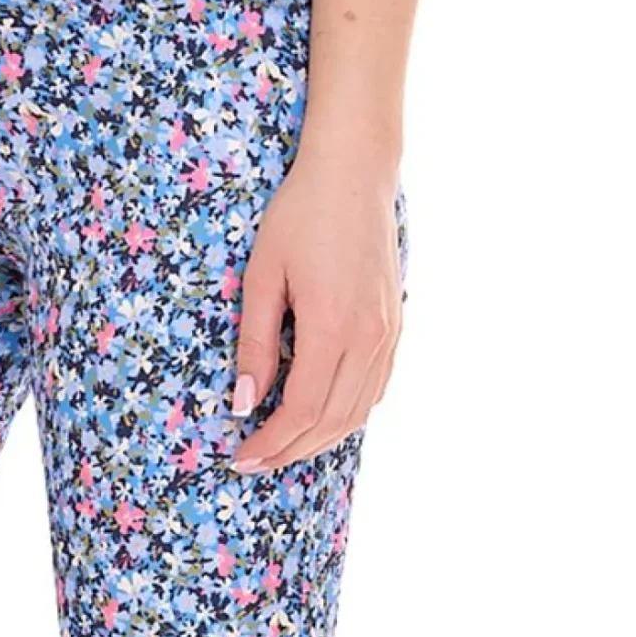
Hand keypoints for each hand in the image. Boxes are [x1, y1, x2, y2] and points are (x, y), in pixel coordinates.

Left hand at [230, 150, 404, 473]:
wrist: (354, 175)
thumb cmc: (300, 216)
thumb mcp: (261, 277)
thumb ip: (254, 344)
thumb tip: (243, 403)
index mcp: (333, 328)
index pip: (300, 412)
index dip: (270, 442)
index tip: (240, 456)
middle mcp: (368, 339)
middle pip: (331, 422)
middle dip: (290, 451)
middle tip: (254, 462)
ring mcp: (388, 334)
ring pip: (357, 412)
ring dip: (319, 440)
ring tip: (282, 448)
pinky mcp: (395, 327)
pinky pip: (374, 389)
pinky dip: (347, 414)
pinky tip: (321, 418)